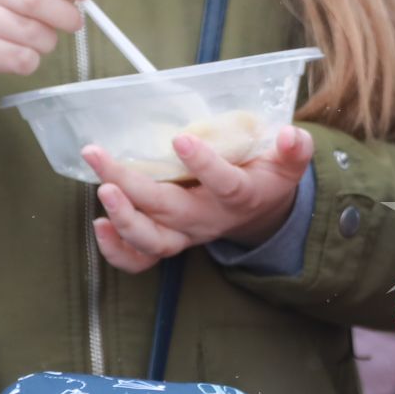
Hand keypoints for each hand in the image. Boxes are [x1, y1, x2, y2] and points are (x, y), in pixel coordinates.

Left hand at [83, 126, 314, 272]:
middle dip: (133, 187)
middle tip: (102, 157)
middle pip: (170, 211)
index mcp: (241, 196)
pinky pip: (141, 259)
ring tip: (102, 190)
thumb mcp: (289, 162)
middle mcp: (210, 219)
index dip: (205, 164)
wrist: (261, 213)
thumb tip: (288, 135)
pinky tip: (100, 225)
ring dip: (123, 218)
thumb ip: (294, 148)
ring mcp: (187, 234)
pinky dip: (117, 250)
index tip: (182, 140)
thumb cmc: (268, 177)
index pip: (225, 185)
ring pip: (153, 240)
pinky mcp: (170, 240)